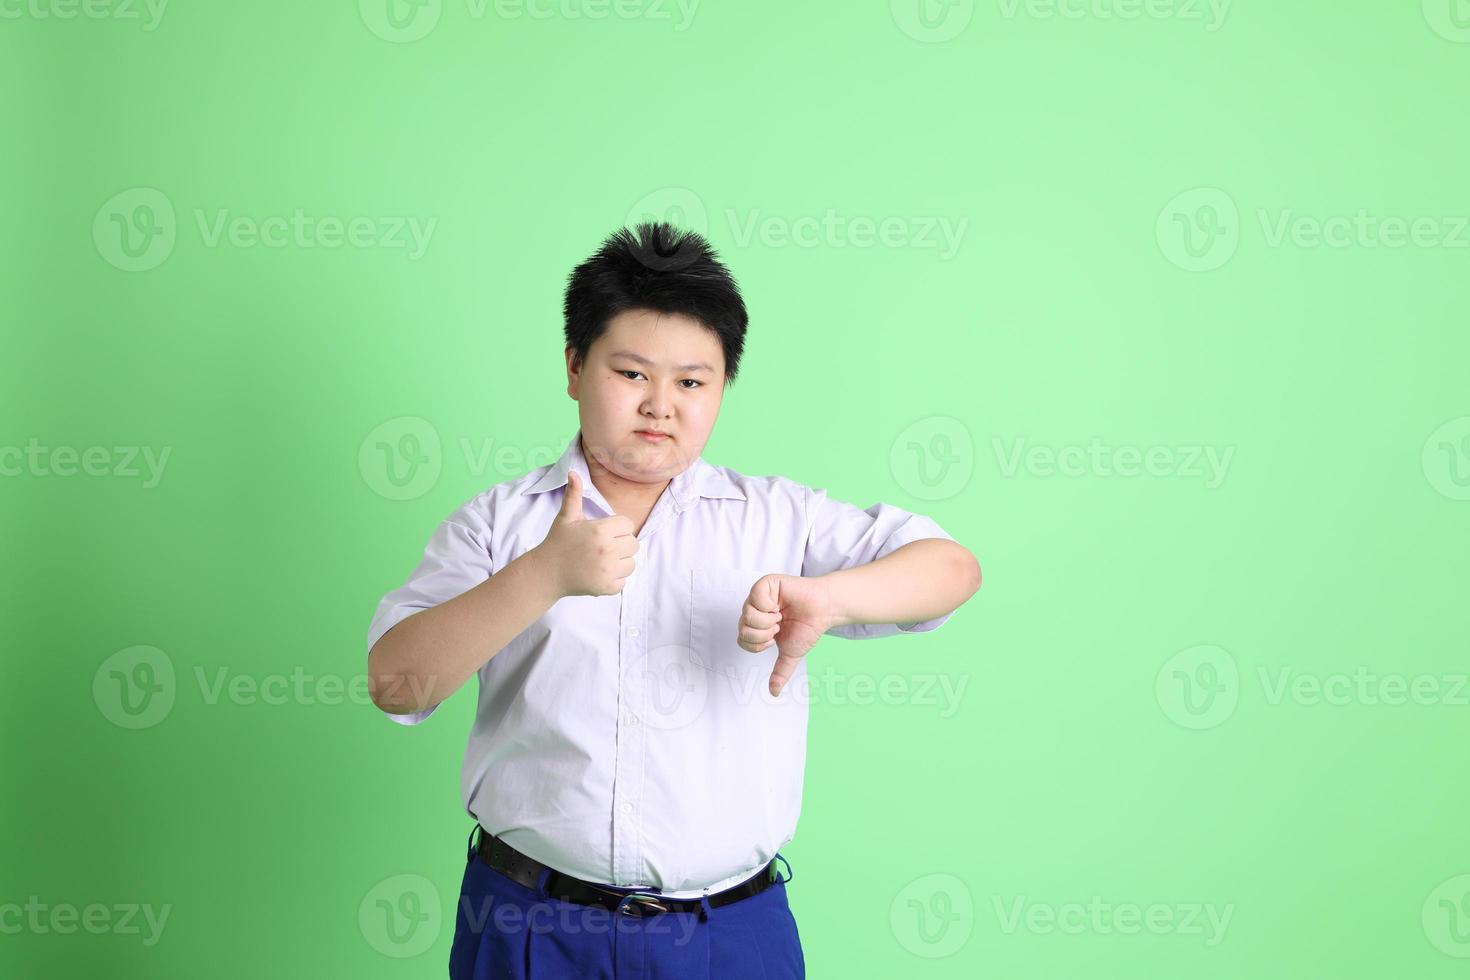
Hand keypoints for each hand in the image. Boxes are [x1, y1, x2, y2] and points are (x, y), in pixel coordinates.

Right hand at [532, 469, 637, 597]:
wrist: (546, 572)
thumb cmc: (558, 541)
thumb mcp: (566, 517)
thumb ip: (574, 495)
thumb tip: (573, 472)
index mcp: (600, 530)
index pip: (628, 525)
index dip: (617, 528)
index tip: (603, 532)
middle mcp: (606, 550)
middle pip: (633, 544)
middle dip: (621, 544)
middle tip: (603, 546)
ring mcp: (607, 571)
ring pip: (631, 563)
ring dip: (620, 562)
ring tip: (602, 559)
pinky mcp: (607, 588)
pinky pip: (624, 581)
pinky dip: (615, 579)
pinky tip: (599, 573)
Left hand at [737, 574, 834, 696]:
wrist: (824, 610)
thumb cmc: (807, 627)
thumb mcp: (790, 654)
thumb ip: (780, 672)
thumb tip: (774, 693)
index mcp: (756, 626)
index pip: (742, 640)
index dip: (759, 644)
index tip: (775, 638)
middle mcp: (754, 610)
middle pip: (742, 629)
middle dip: (765, 633)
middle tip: (779, 626)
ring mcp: (758, 597)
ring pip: (747, 614)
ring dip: (768, 620)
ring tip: (779, 615)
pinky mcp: (766, 584)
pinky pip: (755, 596)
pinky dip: (768, 605)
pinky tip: (778, 605)